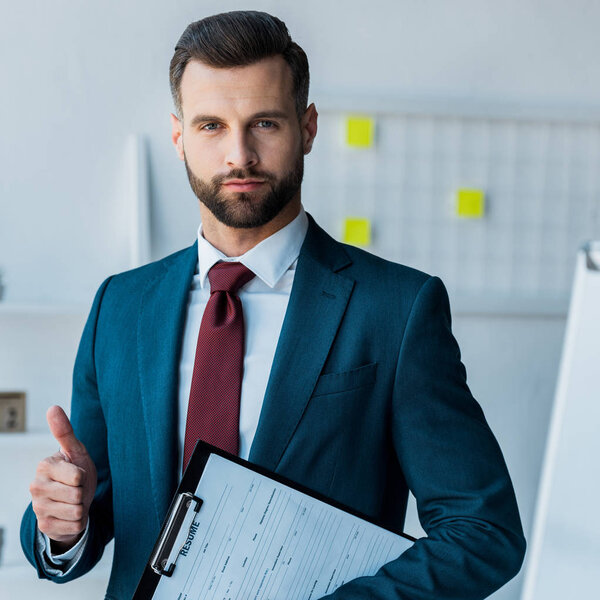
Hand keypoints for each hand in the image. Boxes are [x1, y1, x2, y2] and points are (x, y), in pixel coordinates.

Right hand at [29, 405, 96, 552]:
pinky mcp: (44, 526)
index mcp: (44, 466)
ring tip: (74, 500)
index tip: (76, 473)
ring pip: (76, 511)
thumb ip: (64, 431)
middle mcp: (36, 487)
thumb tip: (53, 407)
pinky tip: (70, 514)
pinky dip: (78, 521)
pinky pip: (75, 525)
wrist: (73, 500)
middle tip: (76, 489)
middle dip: (83, 492)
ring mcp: (38, 508)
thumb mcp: (75, 451)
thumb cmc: (75, 471)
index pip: (77, 476)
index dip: (83, 475)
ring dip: (81, 507)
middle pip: (77, 494)